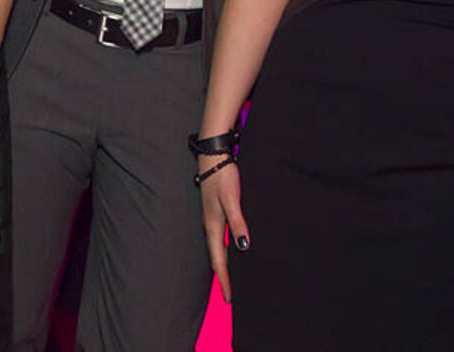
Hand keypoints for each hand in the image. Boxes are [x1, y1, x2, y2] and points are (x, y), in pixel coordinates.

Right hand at [198, 157, 248, 301]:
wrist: (213, 156)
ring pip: (217, 247)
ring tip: (230, 277)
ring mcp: (211, 217)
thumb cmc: (222, 176)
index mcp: (213, 226)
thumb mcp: (232, 200)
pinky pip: (218, 237)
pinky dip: (224, 249)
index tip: (230, 298)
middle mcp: (210, 225)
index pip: (219, 260)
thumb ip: (237, 223)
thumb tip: (243, 247)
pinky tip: (231, 248)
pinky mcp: (215, 210)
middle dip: (223, 276)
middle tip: (230, 294)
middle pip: (216, 257)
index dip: (225, 279)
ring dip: (223, 263)